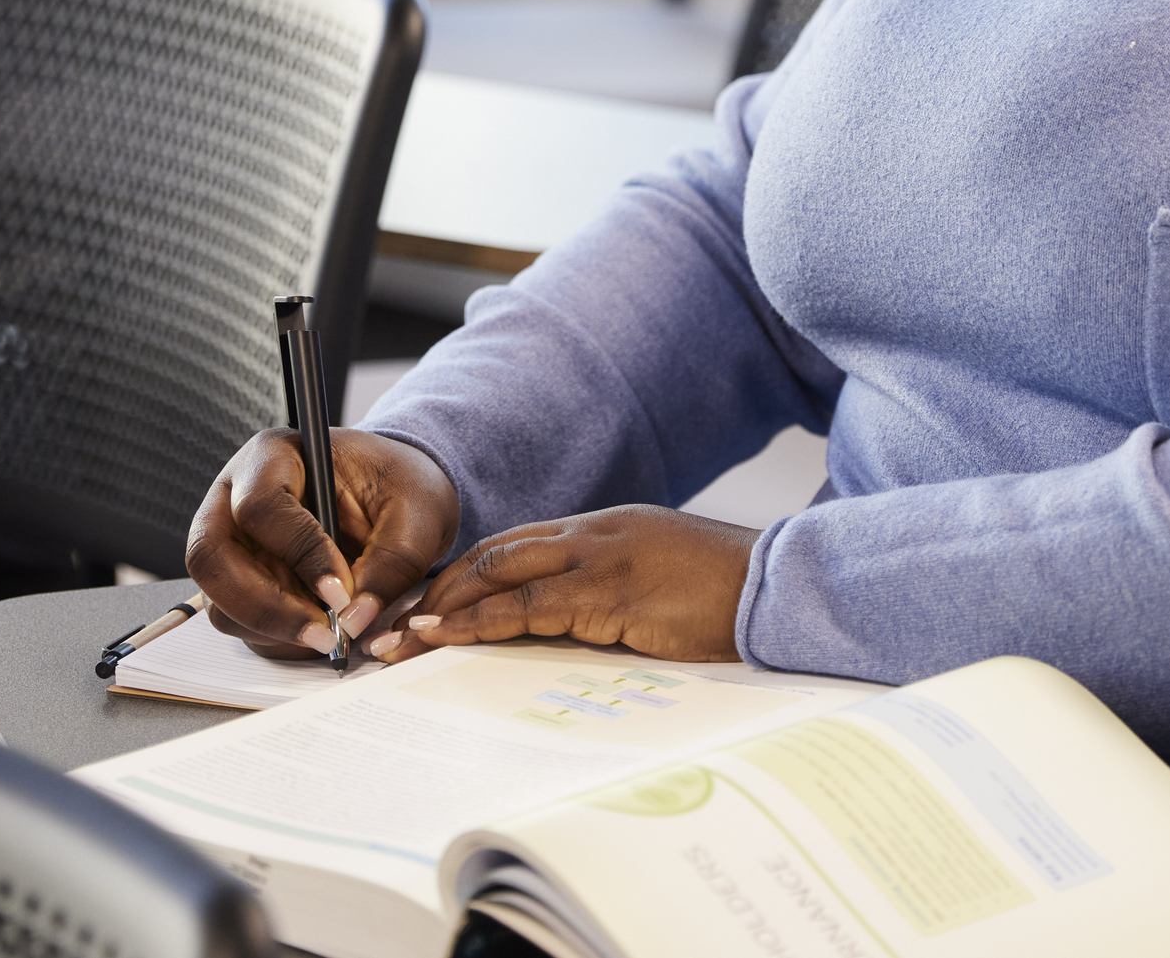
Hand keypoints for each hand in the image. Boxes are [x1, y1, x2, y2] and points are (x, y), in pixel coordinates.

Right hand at [186, 427, 457, 658]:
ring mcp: (229, 540)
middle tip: (324, 635)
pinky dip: (274, 637)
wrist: (396, 497)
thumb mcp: (418, 513)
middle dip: (266, 607)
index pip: (261, 506)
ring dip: (272, 628)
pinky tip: (317, 631)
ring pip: (218, 598)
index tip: (340, 591)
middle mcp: (235, 496)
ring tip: (330, 635)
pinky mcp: (236, 579)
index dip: (298, 553)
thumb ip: (392, 563)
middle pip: (212, 557)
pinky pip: (234, 620)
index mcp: (275, 456)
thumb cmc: (400, 487)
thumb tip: (353, 619)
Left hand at [373, 506, 756, 665]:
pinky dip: (478, 624)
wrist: (778, 585)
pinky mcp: (609, 594)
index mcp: (605, 528)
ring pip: (498, 577)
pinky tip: (446, 639)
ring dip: (441, 610)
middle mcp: (594, 534)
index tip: (424, 604)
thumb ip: (609, 596)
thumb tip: (565, 630)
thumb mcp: (658, 585)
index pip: (514, 547)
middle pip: (493, 555)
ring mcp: (600, 559)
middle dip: (435, 589)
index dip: (463, 575)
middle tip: (391, 624)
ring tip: (398, 640)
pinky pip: (528, 610)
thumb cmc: (726, 593)